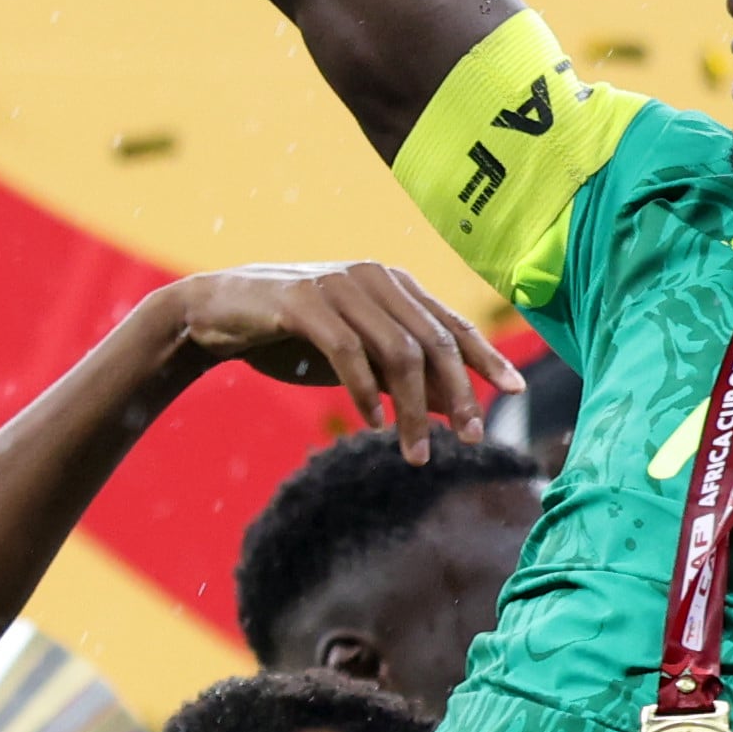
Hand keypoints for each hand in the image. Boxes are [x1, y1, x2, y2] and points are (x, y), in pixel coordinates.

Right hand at [163, 263, 520, 459]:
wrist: (217, 312)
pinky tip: (372, 424)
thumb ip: (402, 373)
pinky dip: (365, 394)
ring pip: (397, 352)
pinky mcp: (303, 301)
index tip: (515, 393)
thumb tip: (454, 406)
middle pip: (434, 341)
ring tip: (414, 453)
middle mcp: (374, 278)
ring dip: (411, 410)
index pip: (452, 324)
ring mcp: (339, 286)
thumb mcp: (358, 356)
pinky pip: (348, 353)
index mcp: (394, 285)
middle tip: (469, 439)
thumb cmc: (293, 337)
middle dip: (457, 395)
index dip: (486, 359)